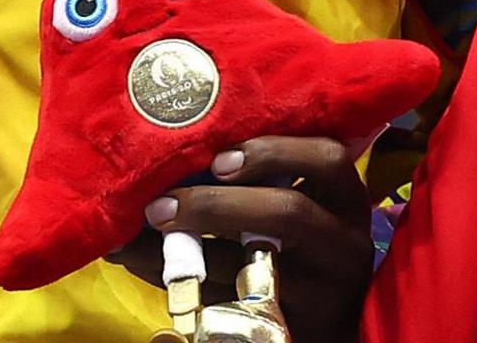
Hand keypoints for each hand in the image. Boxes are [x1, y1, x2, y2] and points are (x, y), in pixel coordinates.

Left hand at [109, 136, 372, 342]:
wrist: (322, 325)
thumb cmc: (303, 250)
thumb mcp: (306, 213)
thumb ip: (263, 182)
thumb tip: (179, 151)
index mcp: (346, 202)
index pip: (328, 159)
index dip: (274, 152)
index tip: (219, 160)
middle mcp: (344, 245)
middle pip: (289, 212)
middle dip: (216, 205)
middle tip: (160, 206)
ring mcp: (320, 293)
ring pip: (247, 268)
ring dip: (179, 252)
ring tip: (130, 240)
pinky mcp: (286, 324)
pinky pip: (223, 304)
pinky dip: (177, 284)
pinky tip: (140, 265)